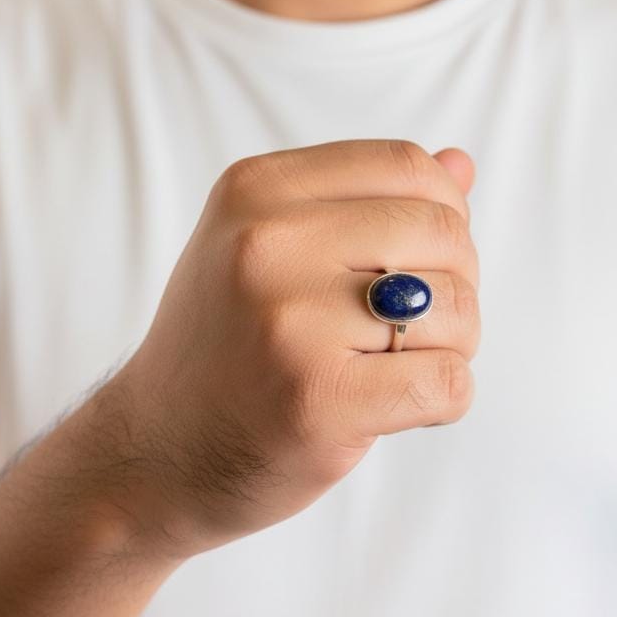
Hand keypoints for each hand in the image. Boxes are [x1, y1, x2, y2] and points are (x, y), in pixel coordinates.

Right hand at [97, 140, 478, 560]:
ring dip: (451, 345)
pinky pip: (449, 382)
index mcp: (255, 190)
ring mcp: (289, 322)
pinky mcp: (318, 400)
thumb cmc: (228, 344)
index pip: (407, 166)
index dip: (442, 213)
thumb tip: (460, 165)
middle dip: (455, 282)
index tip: (419, 258)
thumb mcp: (270, 247)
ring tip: (396, 364)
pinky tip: (396, 405)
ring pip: (456, 308)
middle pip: (442, 233)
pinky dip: (445, 398)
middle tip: (413, 323)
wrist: (157, 451)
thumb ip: (362, 201)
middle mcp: (266, 243)